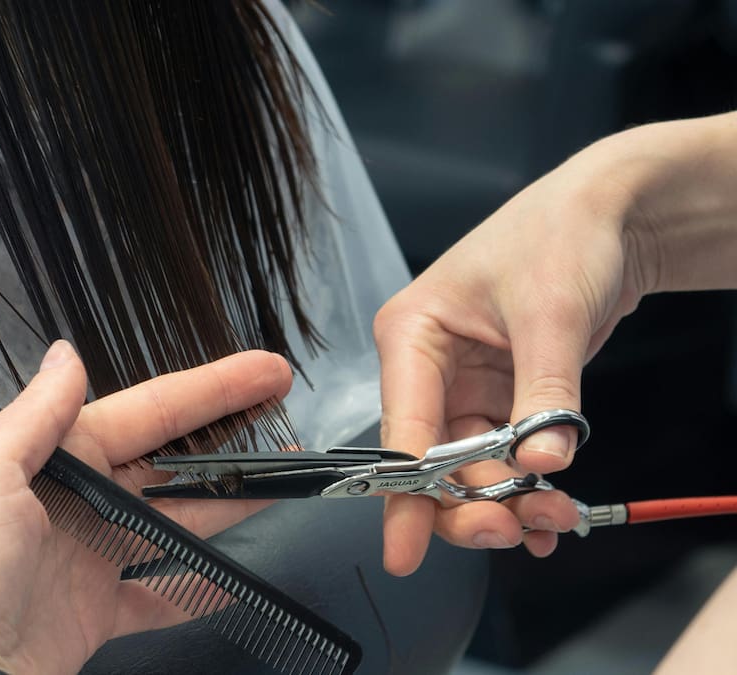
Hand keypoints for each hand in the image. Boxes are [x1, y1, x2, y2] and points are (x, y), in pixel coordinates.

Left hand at [0, 341, 291, 673]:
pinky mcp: (99, 611)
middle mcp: (78, 500)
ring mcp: (93, 557)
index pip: (148, 411)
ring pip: (175, 523)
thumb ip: (36, 413)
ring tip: (279, 488)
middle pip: (168, 463)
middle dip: (227, 441)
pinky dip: (197, 590)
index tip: (265, 373)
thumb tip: (66, 353)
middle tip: (285, 425)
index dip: (210, 390)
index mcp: (55, 457)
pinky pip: (161, 594)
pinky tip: (233, 582)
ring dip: (226, 506)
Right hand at [372, 126, 662, 574]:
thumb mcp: (552, 315)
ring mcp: (463, 384)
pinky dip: (525, 487)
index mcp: (412, 335)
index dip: (404, 495)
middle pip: (431, 461)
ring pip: (468, 468)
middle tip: (514, 530)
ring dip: (506, 501)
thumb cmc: (562, 233)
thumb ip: (545, 396)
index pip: (401, 429)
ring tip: (552, 520)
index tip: (404, 550)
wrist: (614, 211)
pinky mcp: (499, 394)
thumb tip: (544, 464)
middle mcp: (428, 366)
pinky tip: (548, 512)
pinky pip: (502, 457)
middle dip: (470, 503)